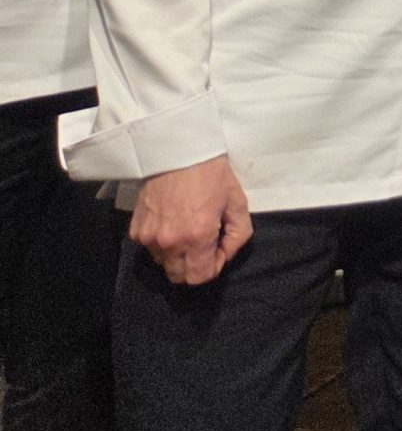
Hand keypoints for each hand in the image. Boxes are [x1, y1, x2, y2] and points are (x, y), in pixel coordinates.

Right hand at [130, 155, 251, 285]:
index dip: (214, 267)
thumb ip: (238, 235)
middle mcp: (169, 242)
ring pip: (164, 263)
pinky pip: (149, 249)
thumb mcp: (238, 202)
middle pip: (179, 277)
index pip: (200, 277)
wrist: (177, 152)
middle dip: (195, 266)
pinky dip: (161, 243)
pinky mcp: (135, 230)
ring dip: (177, 255)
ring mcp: (148, 237)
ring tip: (186, 229)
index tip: (218, 248)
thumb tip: (226, 255)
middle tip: (204, 242)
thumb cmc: (212, 175)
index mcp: (197, 236)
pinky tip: (171, 222)